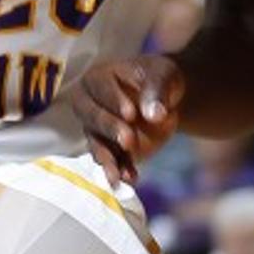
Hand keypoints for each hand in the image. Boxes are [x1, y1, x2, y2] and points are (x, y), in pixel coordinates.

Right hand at [72, 53, 184, 186]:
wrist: (163, 98)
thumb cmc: (158, 78)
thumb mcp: (163, 75)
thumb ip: (157, 90)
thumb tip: (155, 115)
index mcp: (98, 77)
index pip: (101, 87)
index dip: (114, 100)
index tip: (131, 113)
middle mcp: (89, 104)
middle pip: (93, 117)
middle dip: (110, 129)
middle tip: (128, 140)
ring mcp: (96, 130)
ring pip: (96, 144)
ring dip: (108, 159)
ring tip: (120, 175)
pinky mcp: (108, 150)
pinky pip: (111, 161)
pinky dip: (120, 171)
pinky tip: (131, 178)